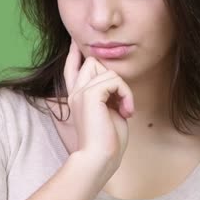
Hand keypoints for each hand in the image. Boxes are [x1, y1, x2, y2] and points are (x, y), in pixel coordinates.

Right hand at [63, 38, 134, 176]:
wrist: (98, 158)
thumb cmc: (107, 142)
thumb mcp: (108, 112)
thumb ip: (107, 94)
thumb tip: (113, 81)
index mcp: (77, 97)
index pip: (72, 68)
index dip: (75, 53)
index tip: (76, 41)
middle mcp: (75, 92)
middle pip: (92, 62)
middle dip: (112, 76)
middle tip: (122, 101)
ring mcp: (81, 92)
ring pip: (106, 70)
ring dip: (123, 88)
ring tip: (126, 109)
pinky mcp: (90, 95)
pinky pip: (114, 80)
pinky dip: (125, 94)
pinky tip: (127, 111)